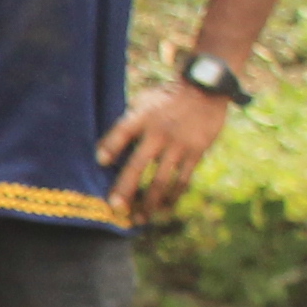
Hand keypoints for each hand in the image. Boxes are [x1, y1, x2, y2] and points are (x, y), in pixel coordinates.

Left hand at [96, 83, 229, 222]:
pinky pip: (182, 179)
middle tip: (116, 209)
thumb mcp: (143, 101)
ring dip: (150, 202)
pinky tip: (165, 207)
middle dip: (126, 190)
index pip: (121, 132)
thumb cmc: (167, 97)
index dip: (109, 146)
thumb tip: (104, 153)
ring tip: (141, 219)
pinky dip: (173, 195)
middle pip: (137, 166)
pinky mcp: (197, 151)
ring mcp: (179, 144)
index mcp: (143, 117)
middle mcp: (160, 133)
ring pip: (161, 180)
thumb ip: (127, 124)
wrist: (206, 88)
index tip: (100, 162)